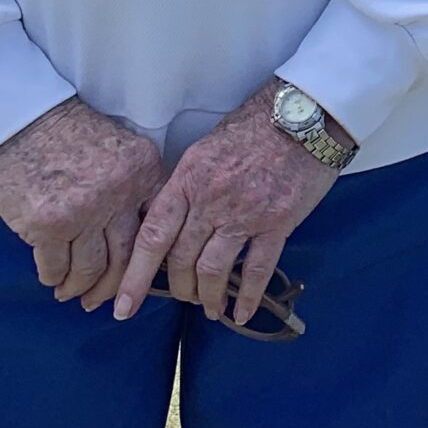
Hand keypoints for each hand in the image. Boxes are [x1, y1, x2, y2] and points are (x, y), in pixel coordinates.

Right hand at [0, 97, 165, 312]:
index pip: (154, 229)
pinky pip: (55, 268)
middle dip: (111, 287)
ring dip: (80, 288)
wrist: (20, 120)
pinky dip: (53, 278)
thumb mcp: (118, 152)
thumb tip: (135, 240)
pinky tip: (51, 278)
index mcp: (143, 171)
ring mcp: (84, 211)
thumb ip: (133, 189)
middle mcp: (119, 193)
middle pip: (125, 258)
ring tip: (70, 292)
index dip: (142, 262)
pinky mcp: (47, 225)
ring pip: (91, 270)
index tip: (133, 279)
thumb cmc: (67, 136)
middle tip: (98, 300)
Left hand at [112, 83, 345, 327]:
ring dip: (208, 296)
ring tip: (209, 307)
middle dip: (179, 287)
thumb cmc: (253, 126)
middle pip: (182, 259)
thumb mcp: (206, 148)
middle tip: (183, 297)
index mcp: (188, 178)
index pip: (153, 236)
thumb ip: (187, 186)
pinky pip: (257, 269)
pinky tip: (240, 313)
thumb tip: (171, 225)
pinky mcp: (278, 222)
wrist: (305, 114)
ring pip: (213, 269)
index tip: (122, 307)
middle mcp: (211, 199)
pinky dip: (246, 296)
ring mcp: (245, 213)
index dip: (135, 276)